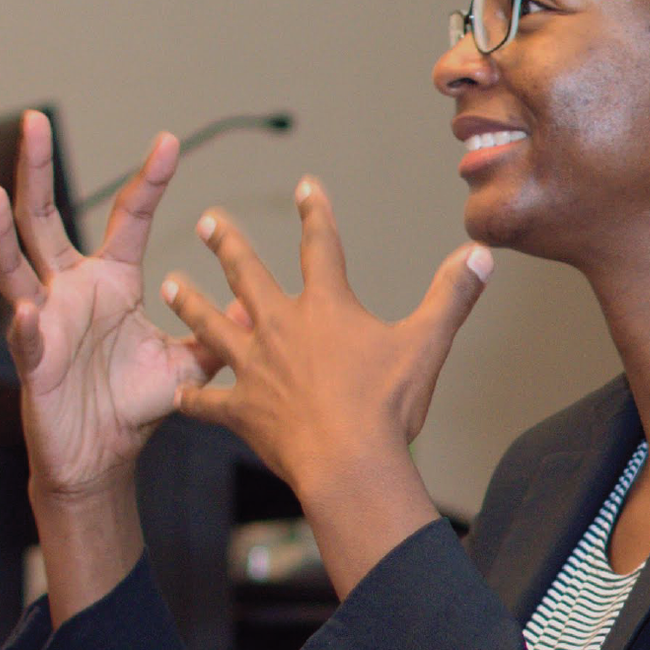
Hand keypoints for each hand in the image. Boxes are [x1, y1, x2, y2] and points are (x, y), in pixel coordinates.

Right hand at [0, 112, 242, 504]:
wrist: (101, 456)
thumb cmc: (133, 405)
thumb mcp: (184, 363)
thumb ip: (214, 329)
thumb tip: (254, 301)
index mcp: (110, 280)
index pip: (128, 217)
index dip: (148, 180)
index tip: (171, 141)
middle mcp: (70, 288)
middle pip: (46, 217)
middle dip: (39, 170)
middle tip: (35, 121)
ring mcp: (45, 318)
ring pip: (14, 262)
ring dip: (1, 230)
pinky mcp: (34, 360)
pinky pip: (25, 338)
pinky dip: (25, 324)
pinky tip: (27, 309)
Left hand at [159, 178, 491, 590]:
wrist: (349, 463)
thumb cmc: (388, 406)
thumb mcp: (428, 343)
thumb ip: (452, 295)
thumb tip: (481, 253)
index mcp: (326, 307)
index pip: (321, 246)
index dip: (315, 212)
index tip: (304, 185)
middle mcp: (282, 328)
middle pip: (246, 275)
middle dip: (227, 242)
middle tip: (208, 220)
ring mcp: (256, 369)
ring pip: (212, 327)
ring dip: (190, 303)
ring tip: (169, 284)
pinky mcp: (243, 411)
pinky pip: (209, 403)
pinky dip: (194, 399)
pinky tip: (178, 394)